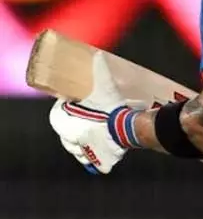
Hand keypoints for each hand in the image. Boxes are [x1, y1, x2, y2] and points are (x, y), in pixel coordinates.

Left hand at [48, 51, 134, 174]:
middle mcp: (71, 141)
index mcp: (64, 124)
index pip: (57, 117)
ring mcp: (85, 153)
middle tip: (86, 122)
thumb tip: (98, 55)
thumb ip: (99, 71)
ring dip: (83, 145)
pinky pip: (94, 163)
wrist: (130, 129)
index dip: (63, 111)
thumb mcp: (105, 86)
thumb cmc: (113, 108)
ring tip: (94, 137)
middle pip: (66, 137)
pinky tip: (102, 152)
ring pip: (78, 151)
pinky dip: (97, 160)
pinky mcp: (99, 163)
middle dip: (73, 130)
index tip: (72, 107)